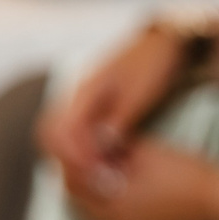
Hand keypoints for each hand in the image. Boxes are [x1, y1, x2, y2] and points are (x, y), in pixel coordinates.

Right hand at [36, 25, 187, 184]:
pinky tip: (109, 160)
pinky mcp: (94, 107)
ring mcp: (84, 101)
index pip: (61, 130)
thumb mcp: (142, 92)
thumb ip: (120, 120)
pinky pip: (80, 132)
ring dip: (80, 156)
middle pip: (52, 135)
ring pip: (65, 136)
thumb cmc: (155, 62)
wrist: (166, 41)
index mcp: (84, 90)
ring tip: (105, 173)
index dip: (76, 155)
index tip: (96, 172)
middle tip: (98, 178)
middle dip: (71, 159)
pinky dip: (89, 148)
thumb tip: (101, 148)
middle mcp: (77, 96)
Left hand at [59, 139, 218, 219]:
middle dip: (81, 180)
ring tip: (104, 171)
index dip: (72, 166)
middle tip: (86, 159)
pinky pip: (116, 219)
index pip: (76, 186)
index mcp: (111, 204)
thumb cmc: (186, 175)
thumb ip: (120, 150)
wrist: (218, 200)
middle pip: (83, 203)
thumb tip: (100, 143)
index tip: (75, 150)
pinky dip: (112, 203)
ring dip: (95, 193)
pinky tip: (125, 187)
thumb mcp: (150, 154)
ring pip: (98, 213)